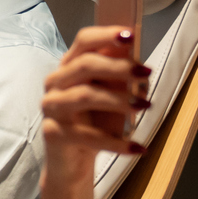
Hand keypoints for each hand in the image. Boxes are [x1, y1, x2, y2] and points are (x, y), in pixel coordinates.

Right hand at [41, 25, 149, 162]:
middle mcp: (55, 83)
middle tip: (146, 73)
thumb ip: (118, 78)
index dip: (106, 35)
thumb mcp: (109, 96)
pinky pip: (88, 136)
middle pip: (85, 65)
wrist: (71, 163)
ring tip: (145, 106)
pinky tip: (138, 147)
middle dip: (119, 67)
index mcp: (68, 67)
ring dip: (120, 100)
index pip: (83, 41)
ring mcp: (51, 108)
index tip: (131, 36)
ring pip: (86, 95)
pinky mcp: (53, 133)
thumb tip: (140, 63)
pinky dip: (117, 142)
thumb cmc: (94, 124)